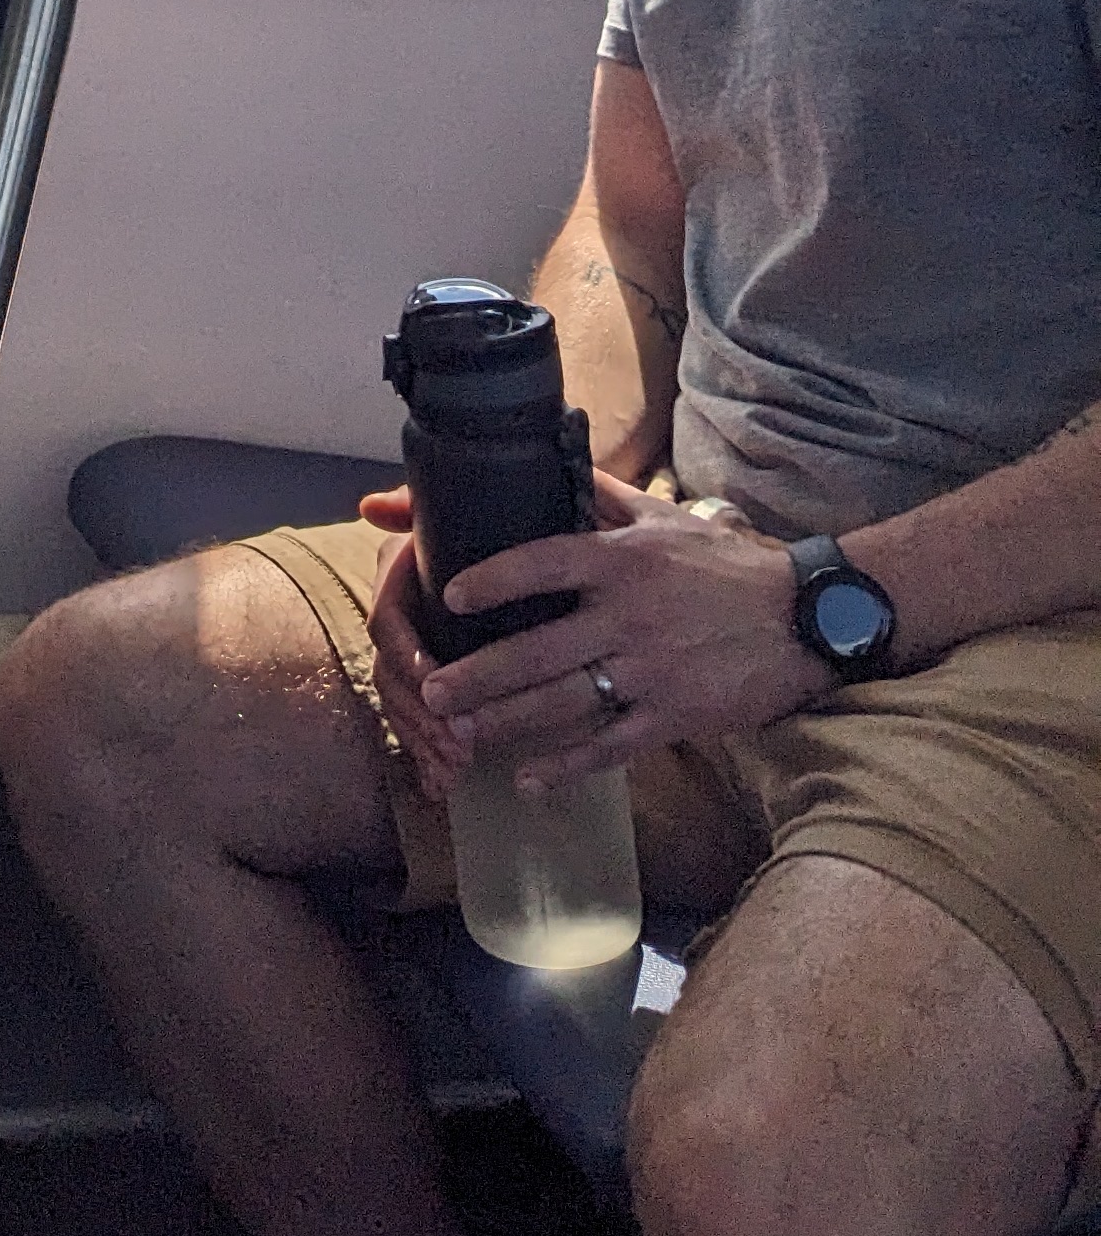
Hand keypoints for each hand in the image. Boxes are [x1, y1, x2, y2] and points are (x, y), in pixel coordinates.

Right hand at [355, 487, 468, 799]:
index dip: (407, 654)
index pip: (387, 621)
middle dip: (420, 715)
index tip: (434, 681)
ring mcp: (412, 657)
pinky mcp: (432, 686)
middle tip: (459, 746)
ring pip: (401, 706)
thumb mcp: (461, 511)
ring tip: (457, 770)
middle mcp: (401, 619)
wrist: (529, 554)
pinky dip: (426, 757)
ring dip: (423, 741)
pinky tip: (443, 786)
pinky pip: (416, 726)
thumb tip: (373, 506)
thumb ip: (419, 503)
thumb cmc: (493, 525)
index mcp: (400, 579)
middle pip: (391, 675)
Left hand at [419, 472, 828, 785]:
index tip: (449, 595)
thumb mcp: (662, 518)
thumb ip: (602, 494)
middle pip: (538, 650)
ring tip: (459, 733)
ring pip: (564, 702)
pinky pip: (611, 746)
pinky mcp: (675, 715)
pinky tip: (529, 780)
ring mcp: (650, 671)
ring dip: (507, 721)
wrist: (805, 617)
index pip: (542, 562)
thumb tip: (548, 454)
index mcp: (621, 560)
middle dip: (478, 676)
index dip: (493, 580)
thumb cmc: (724, 564)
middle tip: (430, 690)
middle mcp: (628, 616)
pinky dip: (568, 766)